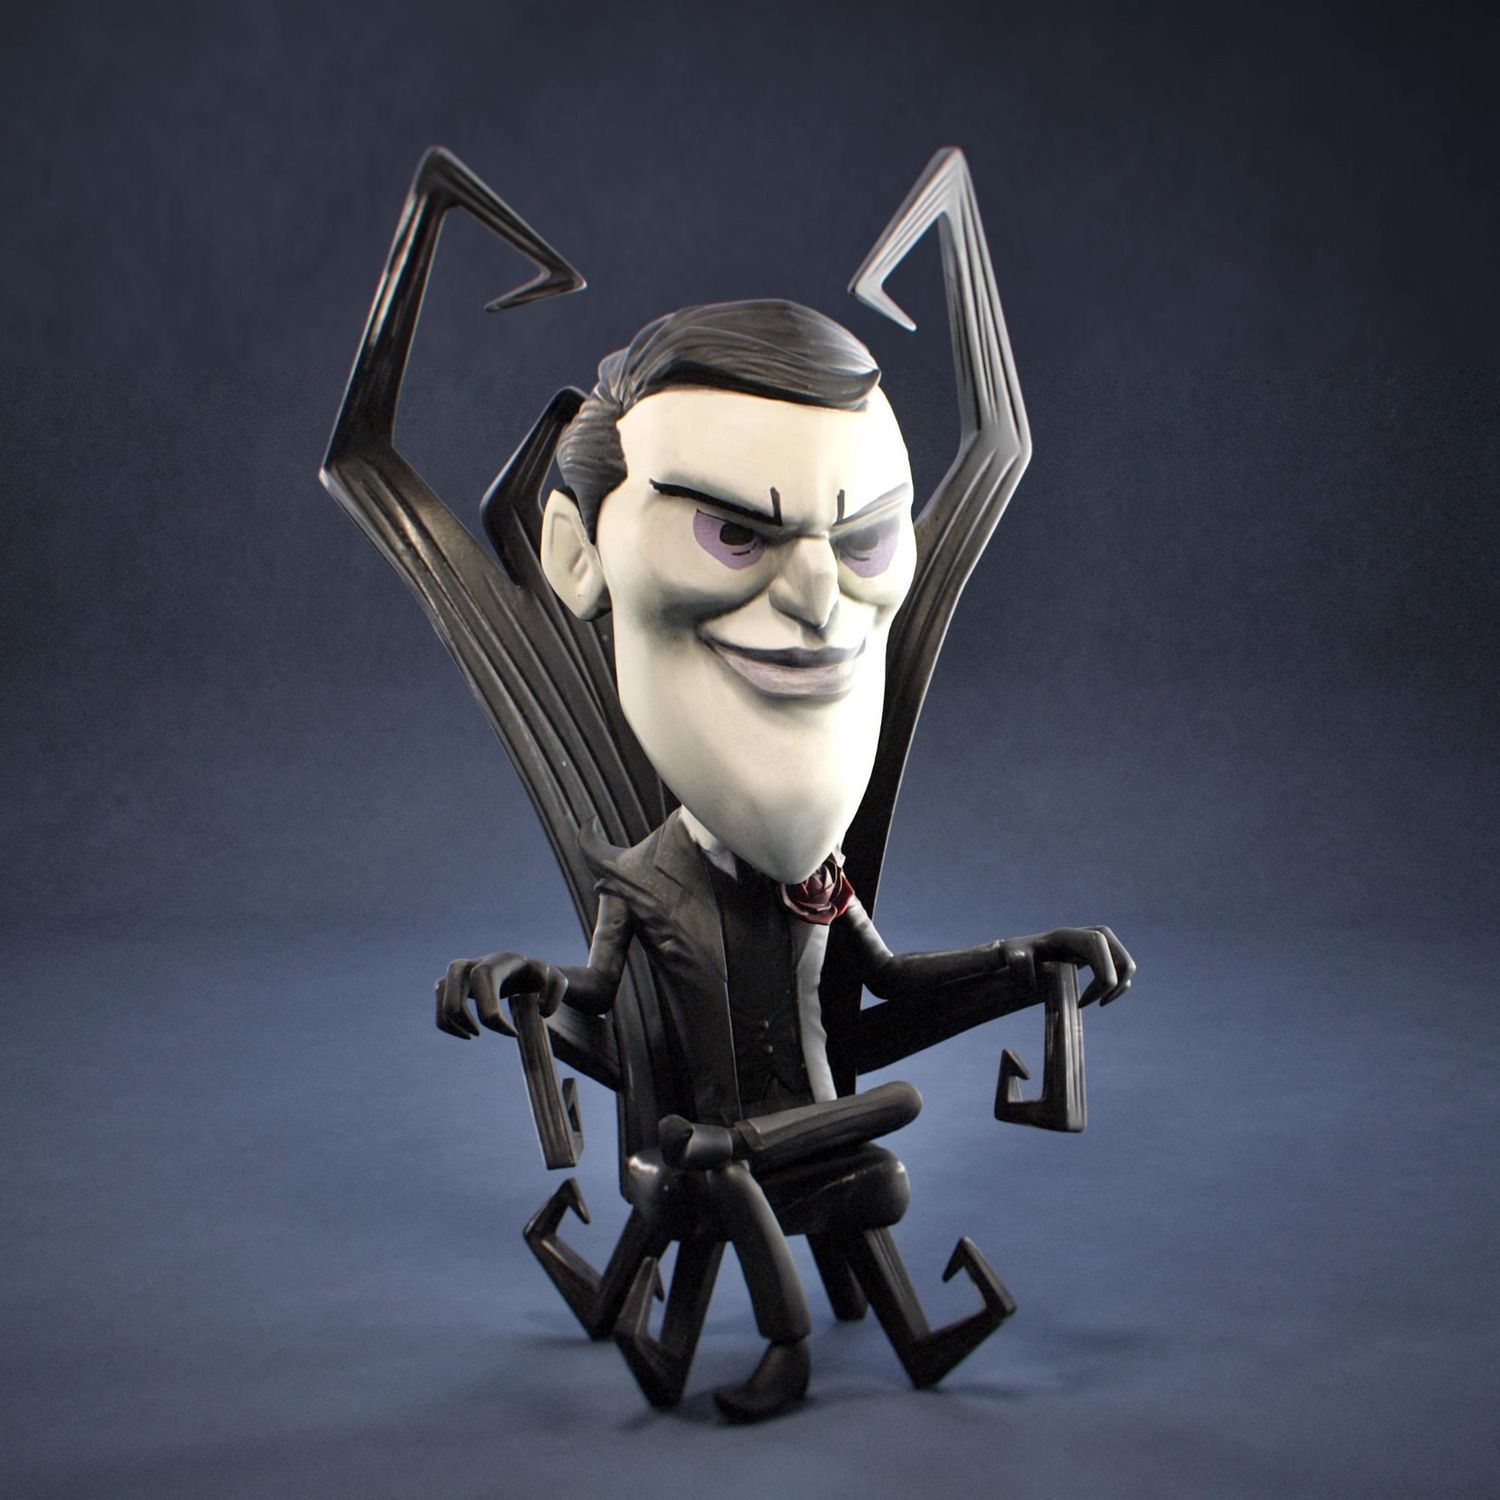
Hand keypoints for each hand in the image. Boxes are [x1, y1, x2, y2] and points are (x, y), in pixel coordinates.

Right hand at [434, 952, 566, 1038]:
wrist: (522, 972)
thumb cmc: (538, 979)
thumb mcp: (557, 980)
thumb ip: (557, 990)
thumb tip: (541, 1009)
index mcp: (501, 960)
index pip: (483, 977)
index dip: (490, 1010)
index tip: (511, 1033)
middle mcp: (476, 961)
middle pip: (452, 979)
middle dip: (463, 1012)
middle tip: (481, 1033)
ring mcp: (462, 972)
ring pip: (440, 989)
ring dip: (451, 1018)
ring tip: (473, 1035)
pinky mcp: (453, 984)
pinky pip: (439, 1002)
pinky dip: (445, 1022)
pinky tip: (467, 1034)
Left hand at [999, 927, 1134, 1007]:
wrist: (1022, 953)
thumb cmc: (1015, 955)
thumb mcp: (1009, 955)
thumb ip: (1015, 961)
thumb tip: (1031, 978)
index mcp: (1069, 935)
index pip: (1100, 947)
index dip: (1101, 977)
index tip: (1082, 1002)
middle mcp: (1089, 934)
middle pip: (1121, 959)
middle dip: (1112, 986)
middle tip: (1091, 1003)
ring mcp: (1099, 942)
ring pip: (1126, 964)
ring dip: (1119, 986)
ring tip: (1098, 1001)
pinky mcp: (1102, 952)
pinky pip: (1124, 968)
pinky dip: (1120, 985)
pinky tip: (1100, 998)